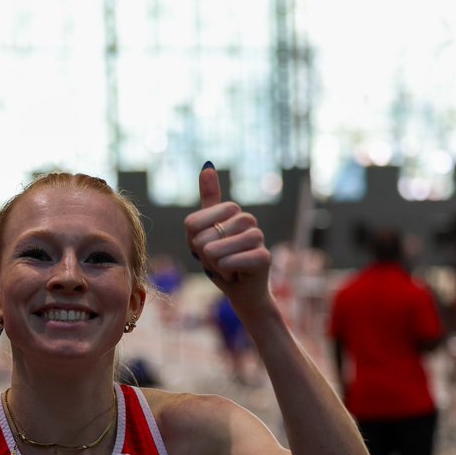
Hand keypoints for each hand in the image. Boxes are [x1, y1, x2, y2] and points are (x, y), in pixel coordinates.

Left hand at [185, 165, 273, 311]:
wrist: (243, 290)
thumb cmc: (221, 260)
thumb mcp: (204, 230)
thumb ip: (207, 200)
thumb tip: (208, 163)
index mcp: (232, 210)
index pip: (192, 224)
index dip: (193, 242)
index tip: (207, 247)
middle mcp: (247, 218)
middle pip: (201, 239)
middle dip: (204, 257)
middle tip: (220, 261)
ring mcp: (258, 237)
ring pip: (213, 252)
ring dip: (215, 266)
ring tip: (228, 267)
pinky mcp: (264, 257)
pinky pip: (228, 263)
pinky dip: (226, 274)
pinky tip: (237, 275)